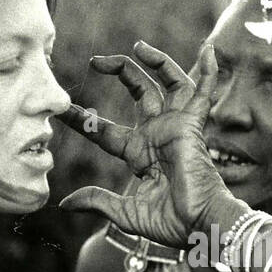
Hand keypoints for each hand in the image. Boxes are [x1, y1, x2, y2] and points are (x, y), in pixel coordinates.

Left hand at [57, 41, 240, 247]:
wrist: (199, 225)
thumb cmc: (170, 224)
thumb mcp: (125, 212)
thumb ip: (97, 201)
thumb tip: (64, 203)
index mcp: (139, 154)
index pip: (104, 130)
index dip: (82, 120)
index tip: (61, 110)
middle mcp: (157, 134)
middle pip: (137, 91)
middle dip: (119, 72)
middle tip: (96, 61)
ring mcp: (176, 126)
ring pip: (167, 82)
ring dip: (156, 61)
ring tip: (137, 45)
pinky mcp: (194, 125)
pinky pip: (203, 92)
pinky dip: (209, 71)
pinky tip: (210, 48)